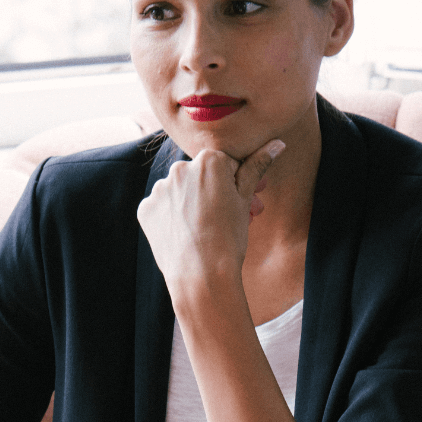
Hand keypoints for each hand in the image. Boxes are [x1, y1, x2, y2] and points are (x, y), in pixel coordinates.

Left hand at [136, 139, 284, 296]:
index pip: (226, 165)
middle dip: (218, 194)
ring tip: (209, 230)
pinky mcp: (145, 209)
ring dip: (194, 205)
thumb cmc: (228, 238)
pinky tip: (186, 234)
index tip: (249, 199)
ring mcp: (159, 190)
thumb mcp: (245, 200)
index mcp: (208, 160)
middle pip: (202, 177)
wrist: (201, 276)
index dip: (238, 184)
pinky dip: (173, 218)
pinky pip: (162, 208)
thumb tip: (276, 144)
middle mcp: (180, 169)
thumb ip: (256, 167)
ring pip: (181, 192)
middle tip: (232, 218)